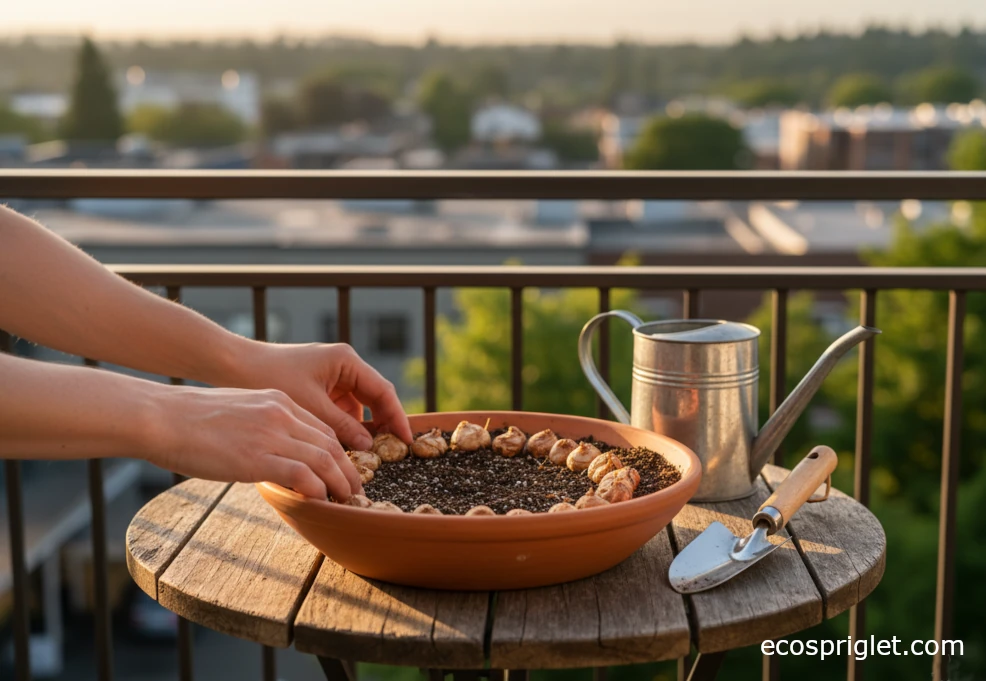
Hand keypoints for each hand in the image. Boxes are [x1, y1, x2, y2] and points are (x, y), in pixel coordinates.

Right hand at [150, 386, 361, 499]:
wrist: (162, 417)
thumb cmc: (190, 419)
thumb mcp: (238, 411)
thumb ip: (262, 426)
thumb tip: (271, 452)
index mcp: (277, 400)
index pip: (321, 427)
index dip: (338, 450)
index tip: (343, 469)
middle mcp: (281, 413)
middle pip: (331, 442)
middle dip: (348, 468)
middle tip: (355, 489)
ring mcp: (271, 435)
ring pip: (324, 458)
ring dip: (340, 482)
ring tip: (346, 500)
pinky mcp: (257, 458)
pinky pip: (303, 475)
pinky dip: (318, 490)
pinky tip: (320, 502)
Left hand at [224, 341, 412, 449]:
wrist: (233, 365)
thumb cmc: (268, 376)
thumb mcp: (309, 405)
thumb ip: (340, 426)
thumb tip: (368, 446)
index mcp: (346, 361)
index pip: (383, 391)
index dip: (397, 417)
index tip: (406, 442)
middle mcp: (343, 366)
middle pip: (374, 399)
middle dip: (381, 426)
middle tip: (391, 454)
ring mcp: (331, 377)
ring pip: (356, 408)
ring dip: (360, 430)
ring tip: (364, 457)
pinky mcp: (319, 388)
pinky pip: (339, 411)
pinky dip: (342, 428)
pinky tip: (341, 448)